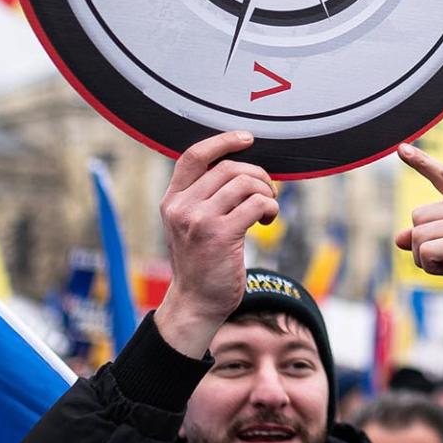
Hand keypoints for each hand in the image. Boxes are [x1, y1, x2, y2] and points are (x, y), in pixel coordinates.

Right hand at [157, 131, 278, 357]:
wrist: (196, 304)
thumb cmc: (201, 263)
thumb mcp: (189, 225)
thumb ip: (202, 197)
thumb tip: (239, 169)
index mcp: (172, 200)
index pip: (194, 156)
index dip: (223, 141)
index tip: (247, 138)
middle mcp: (182, 207)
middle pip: (230, 168)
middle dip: (259, 176)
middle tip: (268, 193)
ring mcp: (199, 221)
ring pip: (246, 184)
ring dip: (267, 193)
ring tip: (268, 210)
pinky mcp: (220, 235)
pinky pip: (256, 204)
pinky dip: (270, 208)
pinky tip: (267, 221)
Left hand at [394, 144, 442, 335]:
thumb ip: (428, 236)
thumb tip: (399, 238)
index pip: (442, 175)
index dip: (420, 162)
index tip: (401, 148)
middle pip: (417, 216)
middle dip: (421, 243)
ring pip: (418, 235)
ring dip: (424, 259)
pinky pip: (426, 250)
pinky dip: (430, 266)